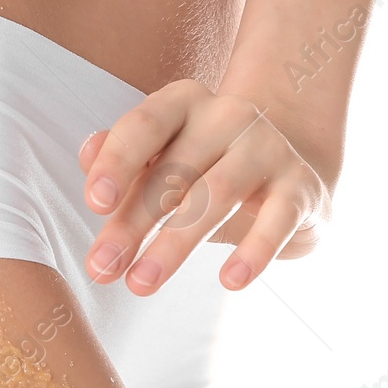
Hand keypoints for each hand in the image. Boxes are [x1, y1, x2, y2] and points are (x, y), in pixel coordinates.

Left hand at [78, 81, 330, 294]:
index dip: (117, 162)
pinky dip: (254, 251)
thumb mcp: (159, 163)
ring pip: (217, 194)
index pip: (144, 126)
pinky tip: (230, 282)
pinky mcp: (300, 186)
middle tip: (103, 268)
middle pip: (174, 169)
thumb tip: (87, 155)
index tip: (95, 204)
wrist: (285, 178)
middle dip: (133, 223)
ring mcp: (268, 147)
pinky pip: (277, 219)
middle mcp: (228, 115)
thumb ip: (120, 163)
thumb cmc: (204, 172)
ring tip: (142, 284)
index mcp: (184, 103)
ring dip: (175, 243)